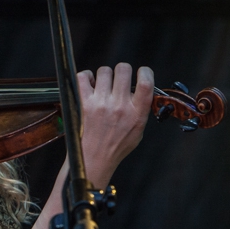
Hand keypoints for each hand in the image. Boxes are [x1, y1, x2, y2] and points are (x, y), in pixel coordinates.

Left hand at [77, 63, 153, 186]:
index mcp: (136, 113)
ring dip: (105, 75)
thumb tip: (142, 90)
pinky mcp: (84, 103)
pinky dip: (86, 76)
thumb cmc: (116, 146)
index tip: (141, 72)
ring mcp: (100, 104)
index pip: (146, 83)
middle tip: (119, 79)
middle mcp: (119, 106)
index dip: (145, 72)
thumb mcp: (138, 130)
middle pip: (123, 69)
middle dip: (123, 71)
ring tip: (103, 85)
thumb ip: (141, 109)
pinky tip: (90, 84)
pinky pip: (83, 77)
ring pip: (104, 71)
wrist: (94, 158)